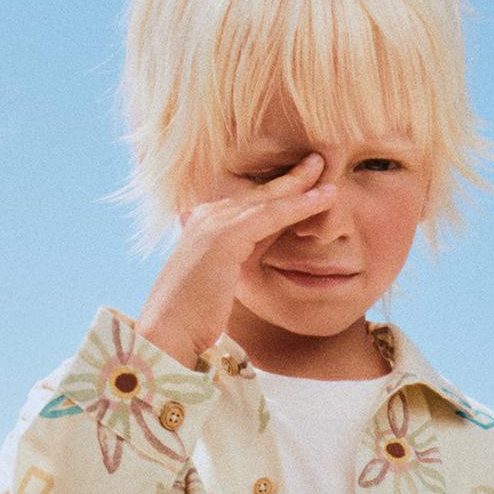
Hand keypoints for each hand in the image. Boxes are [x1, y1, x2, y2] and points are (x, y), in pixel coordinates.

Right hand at [136, 151, 337, 369]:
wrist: (167, 334)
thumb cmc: (192, 318)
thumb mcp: (223, 279)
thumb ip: (243, 257)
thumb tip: (266, 247)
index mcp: (203, 225)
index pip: (249, 204)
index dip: (278, 192)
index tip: (305, 181)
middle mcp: (206, 217)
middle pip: (258, 194)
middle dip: (290, 177)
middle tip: (319, 159)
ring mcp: (212, 223)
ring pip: (266, 199)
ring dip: (300, 183)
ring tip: (326, 166)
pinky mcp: (223, 237)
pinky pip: (270, 215)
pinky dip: (299, 204)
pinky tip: (323, 196)